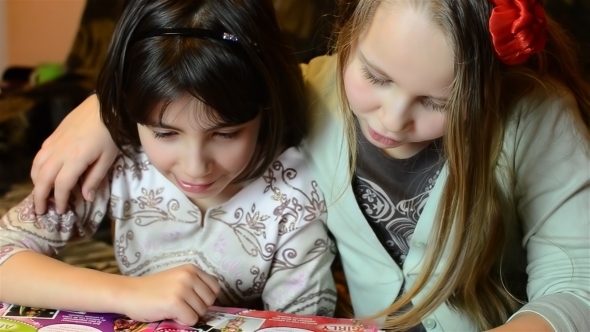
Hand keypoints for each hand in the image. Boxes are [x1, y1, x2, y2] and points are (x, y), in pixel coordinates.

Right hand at [31, 95, 117, 213]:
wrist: (105, 106)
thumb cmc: (112, 134)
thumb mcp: (108, 158)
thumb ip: (95, 178)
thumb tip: (86, 198)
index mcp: (76, 159)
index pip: (61, 185)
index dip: (59, 200)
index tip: (61, 211)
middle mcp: (60, 151)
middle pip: (43, 178)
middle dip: (40, 196)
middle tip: (40, 211)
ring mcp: (54, 142)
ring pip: (37, 166)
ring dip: (36, 183)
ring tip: (40, 195)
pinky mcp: (53, 136)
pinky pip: (39, 155)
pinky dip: (37, 168)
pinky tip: (42, 174)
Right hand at [119, 264, 220, 325]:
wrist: (129, 293)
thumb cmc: (153, 289)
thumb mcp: (178, 279)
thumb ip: (195, 284)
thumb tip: (213, 299)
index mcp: (192, 269)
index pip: (215, 287)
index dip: (205, 298)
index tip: (191, 299)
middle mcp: (189, 276)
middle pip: (210, 301)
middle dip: (197, 308)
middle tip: (179, 305)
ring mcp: (182, 289)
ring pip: (201, 312)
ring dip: (188, 314)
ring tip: (172, 307)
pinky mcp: (174, 303)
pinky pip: (191, 320)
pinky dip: (181, 321)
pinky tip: (168, 313)